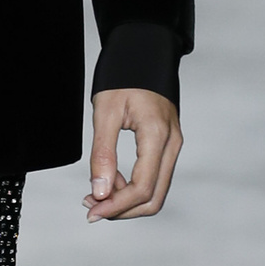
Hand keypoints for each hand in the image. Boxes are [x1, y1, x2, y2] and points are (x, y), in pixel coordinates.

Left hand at [84, 86, 181, 222]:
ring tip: (96, 194)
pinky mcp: (167, 145)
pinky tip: (110, 180)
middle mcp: (172, 145)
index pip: (142, 188)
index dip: (116, 207)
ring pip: (156, 191)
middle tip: (91, 207)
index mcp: (157, 135)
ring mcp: (173, 146)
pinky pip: (154, 177)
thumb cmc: (123, 77)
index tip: (91, 212)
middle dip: (121, 210)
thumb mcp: (105, 113)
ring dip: (126, 201)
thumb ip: (103, 154)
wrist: (143, 53)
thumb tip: (100, 193)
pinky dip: (133, 187)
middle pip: (153, 198)